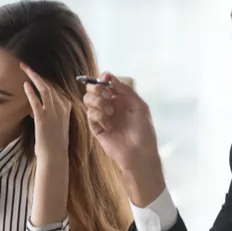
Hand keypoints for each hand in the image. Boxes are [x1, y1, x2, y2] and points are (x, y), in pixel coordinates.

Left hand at [20, 63, 70, 161]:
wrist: (55, 156)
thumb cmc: (55, 143)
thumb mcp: (57, 125)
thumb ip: (50, 115)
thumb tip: (36, 110)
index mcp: (67, 107)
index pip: (56, 88)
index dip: (45, 80)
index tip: (36, 74)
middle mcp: (61, 107)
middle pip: (49, 85)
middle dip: (37, 74)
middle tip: (27, 66)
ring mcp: (53, 112)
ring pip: (44, 89)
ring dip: (33, 77)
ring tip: (24, 69)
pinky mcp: (42, 118)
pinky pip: (36, 101)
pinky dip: (30, 92)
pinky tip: (25, 85)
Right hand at [84, 72, 164, 204]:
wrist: (138, 153)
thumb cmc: (143, 131)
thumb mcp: (139, 106)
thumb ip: (125, 90)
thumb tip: (110, 77)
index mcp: (121, 100)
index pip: (106, 84)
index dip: (103, 79)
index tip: (105, 78)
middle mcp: (109, 106)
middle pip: (93, 90)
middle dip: (97, 88)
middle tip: (106, 95)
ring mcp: (101, 117)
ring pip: (88, 100)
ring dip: (98, 102)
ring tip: (110, 112)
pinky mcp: (95, 128)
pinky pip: (90, 115)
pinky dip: (98, 116)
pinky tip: (108, 125)